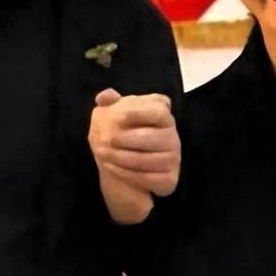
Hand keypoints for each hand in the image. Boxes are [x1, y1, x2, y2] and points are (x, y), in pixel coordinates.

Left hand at [88, 89, 180, 222]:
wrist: (132, 162)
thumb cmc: (127, 131)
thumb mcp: (118, 113)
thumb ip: (111, 101)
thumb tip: (104, 97)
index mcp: (164, 117)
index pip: (158, 112)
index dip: (139, 113)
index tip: (119, 116)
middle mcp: (172, 137)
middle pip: (154, 137)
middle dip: (127, 139)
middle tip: (105, 139)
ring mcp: (173, 159)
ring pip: (150, 160)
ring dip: (123, 158)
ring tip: (102, 154)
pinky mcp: (169, 179)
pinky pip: (148, 178)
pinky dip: (127, 174)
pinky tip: (110, 167)